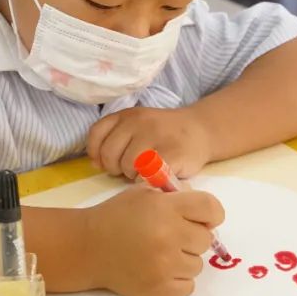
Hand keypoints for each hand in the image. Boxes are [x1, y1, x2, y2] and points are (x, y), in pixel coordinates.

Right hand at [84, 185, 223, 295]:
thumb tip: (204, 211)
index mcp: (165, 208)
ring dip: (183, 260)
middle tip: (171, 237)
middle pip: (206, 239)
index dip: (211, 214)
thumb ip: (175, 197)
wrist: (87, 248)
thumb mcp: (143, 193)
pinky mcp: (160, 291)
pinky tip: (157, 271)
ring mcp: (165, 267)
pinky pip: (188, 286)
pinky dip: (177, 280)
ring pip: (197, 265)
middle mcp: (168, 236)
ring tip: (159, 255)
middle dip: (192, 237)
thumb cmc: (116, 217)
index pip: (212, 209)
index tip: (203, 219)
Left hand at [87, 107, 211, 179]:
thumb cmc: (163, 134)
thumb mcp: (136, 126)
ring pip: (128, 165)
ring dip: (133, 175)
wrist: (201, 130)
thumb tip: (95, 163)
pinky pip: (148, 173)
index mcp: (127, 115)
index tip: (106, 162)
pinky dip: (148, 180)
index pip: (96, 133)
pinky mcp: (172, 152)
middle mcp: (139, 121)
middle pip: (110, 153)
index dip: (96, 153)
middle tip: (129, 170)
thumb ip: (114, 139)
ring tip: (143, 172)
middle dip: (115, 168)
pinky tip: (154, 177)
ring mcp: (157, 136)